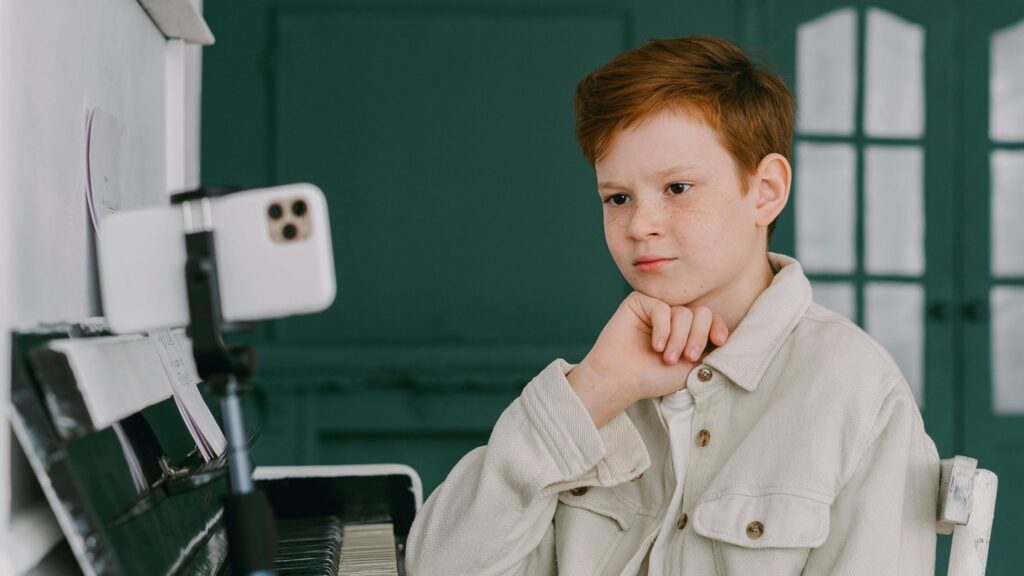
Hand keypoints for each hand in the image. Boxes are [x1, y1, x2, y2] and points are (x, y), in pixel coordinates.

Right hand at [567, 292, 728, 426]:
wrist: (620, 381)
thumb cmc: (653, 378)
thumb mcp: (691, 366)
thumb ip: (709, 349)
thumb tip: (730, 335)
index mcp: (687, 330)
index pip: (711, 320)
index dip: (718, 328)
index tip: (719, 342)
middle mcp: (673, 317)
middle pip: (702, 313)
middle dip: (697, 337)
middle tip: (686, 356)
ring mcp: (657, 308)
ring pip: (684, 312)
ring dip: (678, 338)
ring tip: (666, 357)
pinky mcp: (639, 302)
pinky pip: (663, 308)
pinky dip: (663, 328)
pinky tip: (656, 346)